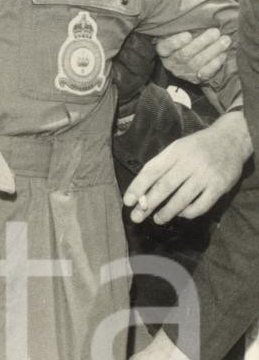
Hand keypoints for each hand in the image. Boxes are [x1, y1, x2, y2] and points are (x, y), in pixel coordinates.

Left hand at [123, 111, 250, 223]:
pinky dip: (188, 213)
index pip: (152, 170)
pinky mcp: (219, 186)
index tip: (127, 201)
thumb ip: (162, 166)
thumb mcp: (178, 148)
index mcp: (176, 151)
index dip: (138, 187)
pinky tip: (181, 213)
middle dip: (148, 204)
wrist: (232, 140)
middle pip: (165, 187)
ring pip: (181, 199)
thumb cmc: (197, 147)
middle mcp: (191, 162)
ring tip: (157, 219)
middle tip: (136, 217)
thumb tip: (142, 193)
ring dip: (166, 212)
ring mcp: (206, 175)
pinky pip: (200, 206)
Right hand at [154, 27, 229, 83]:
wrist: (192, 56)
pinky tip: (223, 54)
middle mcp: (171, 62)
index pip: (165, 47)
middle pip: (185, 55)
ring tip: (225, 40)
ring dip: (213, 51)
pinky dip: (215, 64)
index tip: (188, 35)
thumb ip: (183, 20)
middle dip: (202, 43)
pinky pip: (205, 74)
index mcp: (164, 49)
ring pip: (197, 63)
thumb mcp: (179, 28)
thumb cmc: (187, 35)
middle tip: (215, 32)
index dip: (176, 42)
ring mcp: (183, 72)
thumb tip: (197, 4)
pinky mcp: (194, 78)